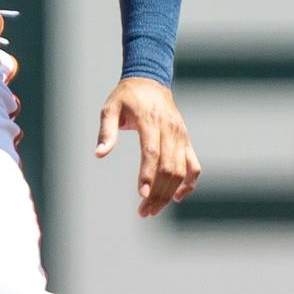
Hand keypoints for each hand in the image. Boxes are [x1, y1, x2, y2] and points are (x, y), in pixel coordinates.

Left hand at [94, 78, 200, 217]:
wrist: (150, 81)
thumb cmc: (126, 97)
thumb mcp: (110, 108)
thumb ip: (106, 132)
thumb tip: (100, 154)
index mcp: (150, 121)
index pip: (152, 152)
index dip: (147, 175)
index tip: (141, 194)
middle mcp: (170, 129)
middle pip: (168, 167)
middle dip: (157, 192)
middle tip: (143, 211)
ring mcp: (181, 136)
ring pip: (181, 170)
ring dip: (169, 193)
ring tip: (152, 209)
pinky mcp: (186, 140)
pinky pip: (193, 166)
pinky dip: (189, 183)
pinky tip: (176, 197)